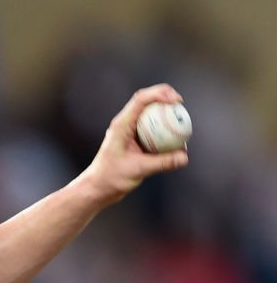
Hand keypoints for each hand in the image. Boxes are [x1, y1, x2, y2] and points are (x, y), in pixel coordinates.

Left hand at [79, 84, 189, 205]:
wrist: (98, 189)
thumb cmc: (111, 178)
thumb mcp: (138, 169)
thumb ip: (162, 162)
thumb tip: (185, 157)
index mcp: (121, 125)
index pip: (141, 100)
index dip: (160, 94)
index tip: (176, 100)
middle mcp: (125, 125)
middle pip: (146, 102)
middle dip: (164, 97)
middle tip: (181, 104)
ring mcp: (129, 133)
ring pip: (149, 116)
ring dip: (164, 113)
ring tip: (181, 118)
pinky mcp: (134, 142)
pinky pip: (151, 132)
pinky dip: (163, 131)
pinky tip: (177, 140)